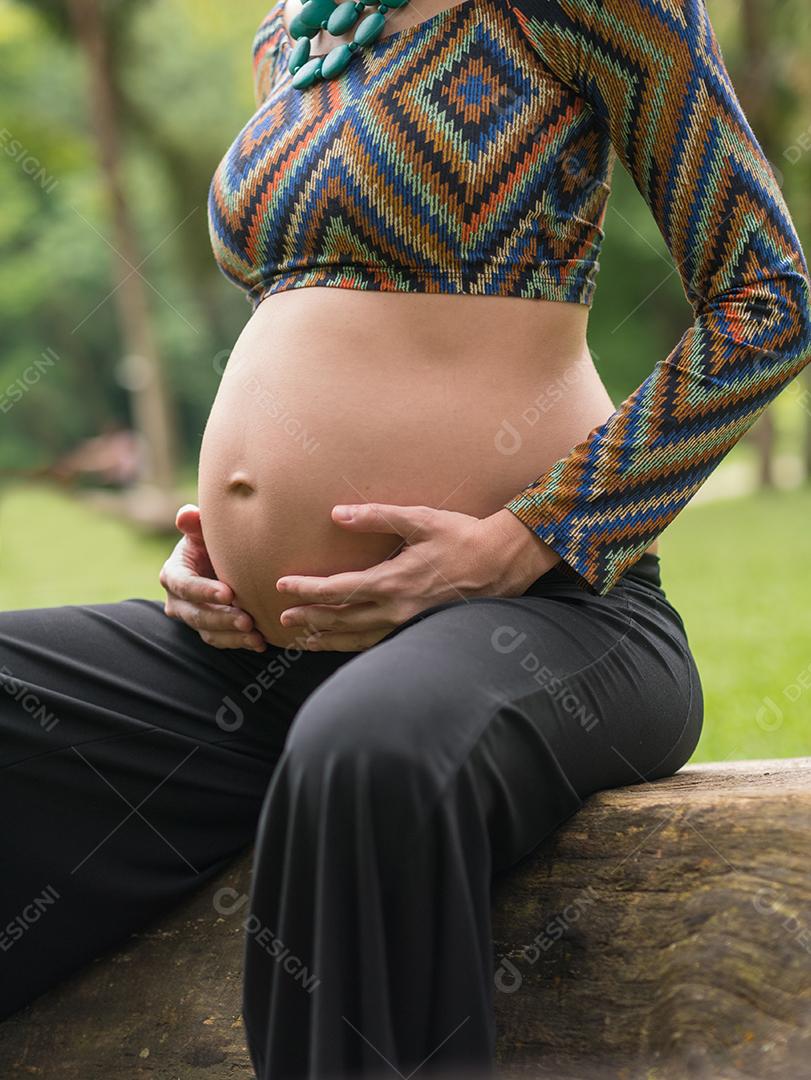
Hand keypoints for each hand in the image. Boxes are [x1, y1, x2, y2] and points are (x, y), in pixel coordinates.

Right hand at [159, 504, 266, 652]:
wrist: (219, 561)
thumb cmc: (210, 542)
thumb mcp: (203, 532)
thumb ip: (195, 524)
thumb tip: (186, 514)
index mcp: (173, 574)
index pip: (184, 585)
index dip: (204, 591)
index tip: (228, 592)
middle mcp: (178, 601)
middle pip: (196, 615)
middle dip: (222, 618)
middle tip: (247, 620)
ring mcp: (192, 618)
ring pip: (209, 632)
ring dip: (233, 635)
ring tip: (256, 634)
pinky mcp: (208, 630)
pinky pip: (221, 641)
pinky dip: (240, 643)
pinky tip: (260, 642)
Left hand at [276, 503, 560, 651]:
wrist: (502, 562)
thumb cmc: (462, 536)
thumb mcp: (419, 519)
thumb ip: (376, 517)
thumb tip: (336, 514)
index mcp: (393, 581)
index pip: (337, 590)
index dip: (307, 589)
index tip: (282, 585)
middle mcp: (396, 609)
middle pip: (341, 620)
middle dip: (310, 618)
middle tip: (282, 618)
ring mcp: (408, 624)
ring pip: (357, 639)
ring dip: (327, 639)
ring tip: (303, 639)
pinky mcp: (418, 629)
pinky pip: (377, 643)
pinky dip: (353, 646)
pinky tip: (342, 644)